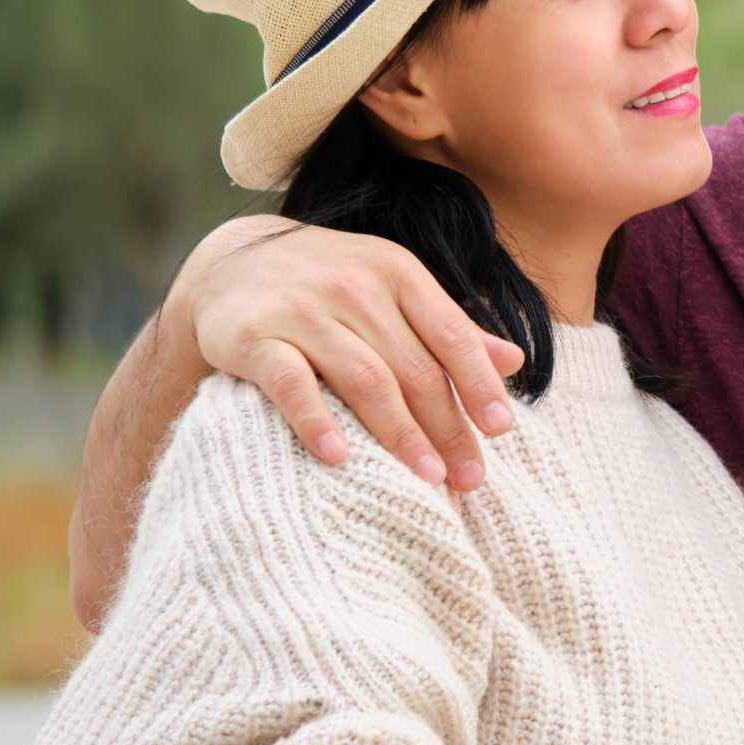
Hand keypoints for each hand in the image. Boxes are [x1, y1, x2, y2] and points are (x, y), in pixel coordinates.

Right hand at [178, 214, 523, 488]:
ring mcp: (302, 309)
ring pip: (364, 378)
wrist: (229, 265)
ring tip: (426, 478)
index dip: (478, 384)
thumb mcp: (392, 290)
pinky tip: (340, 457)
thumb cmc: (330, 286)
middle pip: (413, 367)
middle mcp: (354, 285)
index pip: (450, 334)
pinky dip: (316, 421)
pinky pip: (291, 383)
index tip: (499, 431)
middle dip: (446, 426)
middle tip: (468, 478)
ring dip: (399, 433)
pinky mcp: (252, 335)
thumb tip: (514, 361)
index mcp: (397, 273)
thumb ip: (447, 327)